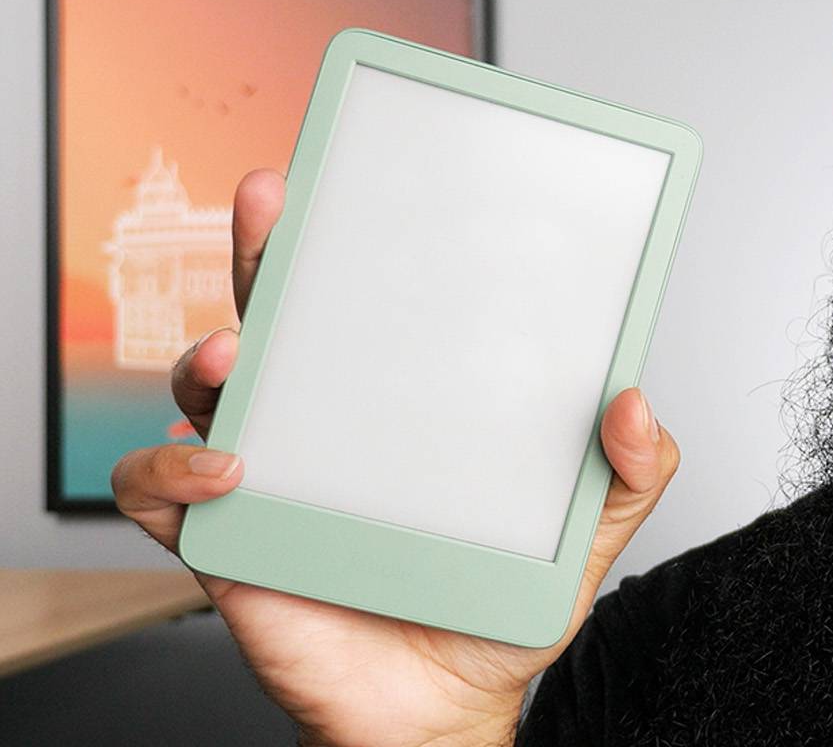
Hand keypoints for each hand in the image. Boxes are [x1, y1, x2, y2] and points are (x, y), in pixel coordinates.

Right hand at [112, 168, 679, 746]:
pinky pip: (162, 488)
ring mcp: (273, 474)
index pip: (379, 298)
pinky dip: (173, 466)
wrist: (442, 712)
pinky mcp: (227, 538)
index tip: (369, 172)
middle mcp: (331, 422)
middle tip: (273, 199)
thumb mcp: (589, 531)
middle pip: (284, 313)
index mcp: (408, 401)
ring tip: (236, 353)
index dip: (366, 234)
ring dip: (210, 354)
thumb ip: (634, 470)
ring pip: (209, 384)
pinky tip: (225, 464)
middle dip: (268, 246)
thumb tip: (639, 400)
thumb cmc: (500, 611)